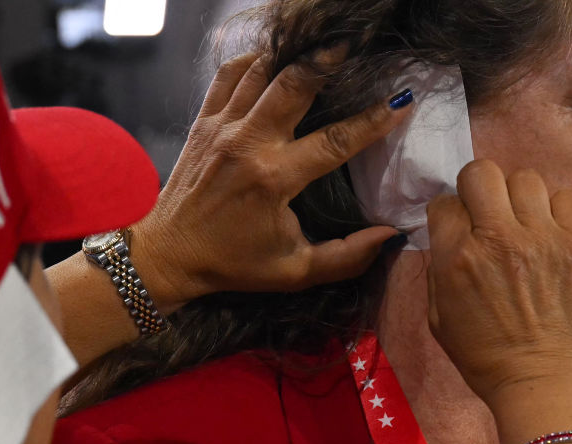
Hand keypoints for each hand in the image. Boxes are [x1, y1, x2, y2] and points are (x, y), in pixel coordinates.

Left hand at [131, 49, 412, 310]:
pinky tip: (275, 60)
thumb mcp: (294, 272)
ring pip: (262, 71)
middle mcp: (248, 145)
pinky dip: (253, 60)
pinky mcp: (203, 122)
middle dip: (327, 59)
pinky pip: (229, 75)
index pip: (336, 141)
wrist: (169, 254)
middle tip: (354, 43)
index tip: (402, 102)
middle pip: (294, 84)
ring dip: (293, 55)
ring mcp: (222, 128)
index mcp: (274, 180)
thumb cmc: (233, 264)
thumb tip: (390, 235)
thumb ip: (347, 257)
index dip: (374, 120)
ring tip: (321, 45)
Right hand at [426, 160, 571, 443]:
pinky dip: (555, 209)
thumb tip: (447, 235)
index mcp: (457, 259)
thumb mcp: (438, 317)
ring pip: (524, 179)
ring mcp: (542, 237)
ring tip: (523, 224)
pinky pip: (565, 197)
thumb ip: (439, 269)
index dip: (449, 215)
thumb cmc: (485, 356)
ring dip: (517, 198)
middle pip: (481, 173)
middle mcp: (497, 238)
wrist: (543, 379)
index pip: (444, 203)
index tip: (458, 230)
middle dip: (477, 190)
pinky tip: (550, 232)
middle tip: (486, 214)